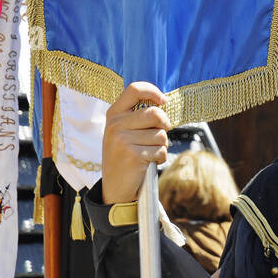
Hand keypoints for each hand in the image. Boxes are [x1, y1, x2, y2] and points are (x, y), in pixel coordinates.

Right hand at [102, 81, 168, 203]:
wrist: (114, 188)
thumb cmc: (124, 156)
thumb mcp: (122, 132)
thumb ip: (137, 116)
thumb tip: (163, 103)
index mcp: (113, 114)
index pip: (134, 89)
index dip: (152, 91)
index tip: (163, 101)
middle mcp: (115, 125)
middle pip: (155, 113)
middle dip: (164, 125)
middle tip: (160, 136)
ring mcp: (122, 140)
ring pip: (161, 134)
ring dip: (162, 145)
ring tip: (148, 153)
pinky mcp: (133, 155)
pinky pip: (161, 150)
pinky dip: (161, 158)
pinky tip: (148, 163)